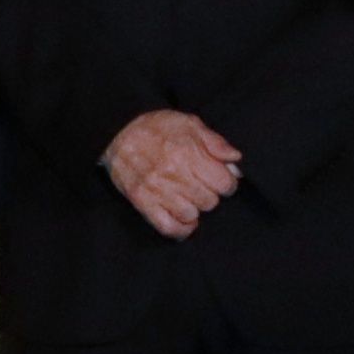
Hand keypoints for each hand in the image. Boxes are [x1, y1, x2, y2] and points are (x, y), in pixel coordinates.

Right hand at [103, 108, 242, 239]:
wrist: (117, 132)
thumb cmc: (156, 127)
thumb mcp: (189, 123)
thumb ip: (215, 142)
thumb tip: (235, 159)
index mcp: (188, 153)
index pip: (224, 183)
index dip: (227, 182)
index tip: (220, 178)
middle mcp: (174, 173)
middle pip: (210, 201)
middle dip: (210, 194)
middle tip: (201, 185)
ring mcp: (157, 190)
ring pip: (191, 215)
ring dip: (195, 209)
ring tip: (190, 198)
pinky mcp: (143, 202)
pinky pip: (168, 227)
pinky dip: (181, 229)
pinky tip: (185, 222)